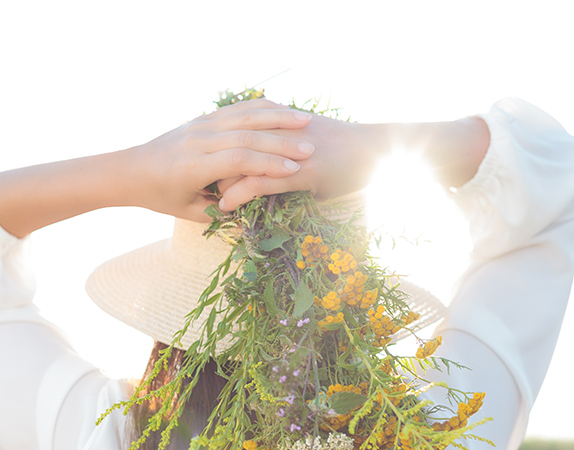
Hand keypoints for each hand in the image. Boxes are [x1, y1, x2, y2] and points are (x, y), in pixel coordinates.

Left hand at [129, 99, 317, 220]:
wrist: (129, 170)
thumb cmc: (159, 196)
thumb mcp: (187, 211)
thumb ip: (216, 212)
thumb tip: (248, 212)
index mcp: (193, 166)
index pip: (238, 159)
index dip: (269, 164)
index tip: (295, 169)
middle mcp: (197, 141)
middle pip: (246, 136)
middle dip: (281, 140)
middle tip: (312, 146)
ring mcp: (199, 126)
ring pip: (244, 116)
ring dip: (277, 118)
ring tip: (305, 121)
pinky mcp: (202, 118)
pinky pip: (236, 108)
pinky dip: (261, 108)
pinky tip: (283, 110)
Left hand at [215, 114, 376, 211]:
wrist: (377, 149)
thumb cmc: (344, 148)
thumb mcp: (307, 137)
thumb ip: (283, 142)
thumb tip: (265, 157)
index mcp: (276, 119)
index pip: (232, 130)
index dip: (215, 149)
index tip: (202, 167)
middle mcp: (276, 129)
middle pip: (229, 142)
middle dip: (210, 165)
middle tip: (196, 184)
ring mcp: (286, 149)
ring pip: (238, 162)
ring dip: (219, 181)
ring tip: (207, 197)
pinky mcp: (297, 170)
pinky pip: (258, 182)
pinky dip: (237, 195)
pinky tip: (226, 207)